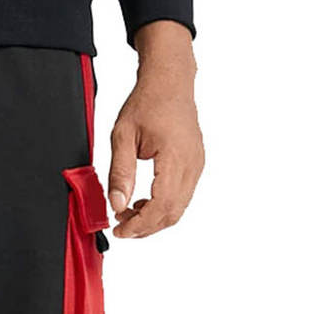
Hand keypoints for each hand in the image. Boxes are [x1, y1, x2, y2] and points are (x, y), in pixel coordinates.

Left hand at [108, 21, 204, 238]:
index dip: (140, 224)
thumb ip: (120, 172)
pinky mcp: (195, 165)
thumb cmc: (147, 103)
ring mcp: (197, 165)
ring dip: (153, 219)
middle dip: (145, 227)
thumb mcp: (122, 136)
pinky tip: (142, 202)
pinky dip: (162, 207)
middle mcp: (192, 164)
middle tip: (120, 226)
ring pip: (179, 208)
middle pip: (172, 213)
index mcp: (175, 156)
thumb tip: (116, 204)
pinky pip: (182, 196)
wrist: (170, 82)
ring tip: (127, 213)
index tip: (120, 231)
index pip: (162, 205)